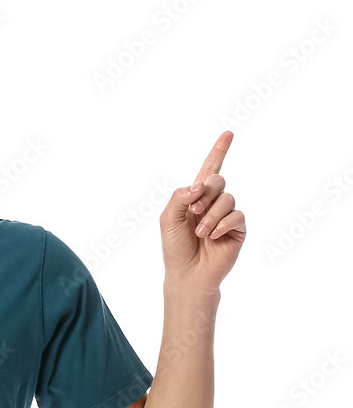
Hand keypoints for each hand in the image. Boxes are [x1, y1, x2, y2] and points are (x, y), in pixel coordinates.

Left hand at [159, 130, 245, 297]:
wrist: (187, 273)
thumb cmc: (175, 247)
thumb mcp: (168, 218)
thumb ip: (180, 196)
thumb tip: (200, 184)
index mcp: (196, 197)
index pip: (209, 170)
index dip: (219, 151)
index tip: (228, 133)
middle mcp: (213, 203)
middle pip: (218, 180)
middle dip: (205, 192)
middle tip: (193, 211)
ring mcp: (227, 215)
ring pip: (227, 198)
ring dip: (210, 215)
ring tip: (201, 233)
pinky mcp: (238, 229)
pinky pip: (236, 215)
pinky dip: (222, 224)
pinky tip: (212, 236)